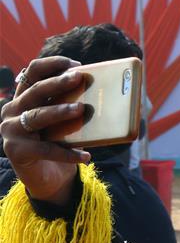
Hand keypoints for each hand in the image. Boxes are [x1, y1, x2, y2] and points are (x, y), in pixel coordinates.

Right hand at [0, 57, 89, 205]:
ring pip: (37, 116)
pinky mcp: (16, 151)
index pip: (32, 73)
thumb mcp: (64, 122)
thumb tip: (105, 96)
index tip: (75, 64)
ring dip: (60, 111)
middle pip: (35, 91)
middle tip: (78, 77)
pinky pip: (46, 150)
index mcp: (23, 98)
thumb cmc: (58, 144)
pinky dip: (68, 153)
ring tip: (81, 109)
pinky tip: (86, 156)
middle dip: (57, 82)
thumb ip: (72, 106)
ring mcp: (11, 130)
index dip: (52, 65)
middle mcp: (12, 110)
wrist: (46, 178)